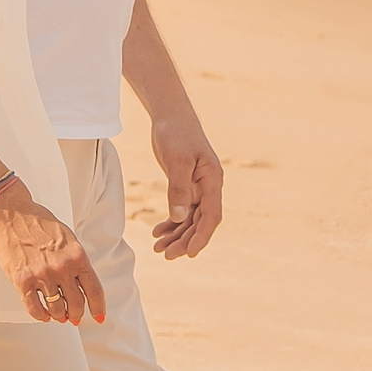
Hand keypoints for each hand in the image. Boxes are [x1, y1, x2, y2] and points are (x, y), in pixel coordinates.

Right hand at [0, 186, 105, 325]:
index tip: (99, 317)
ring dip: (60, 316)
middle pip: (76, 304)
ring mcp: (42, 276)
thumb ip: (76, 260)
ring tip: (59, 315)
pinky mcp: (22, 281)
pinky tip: (44, 314)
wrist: (12, 214)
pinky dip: (41, 315)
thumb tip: (81, 285)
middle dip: (77, 313)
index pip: (94, 290)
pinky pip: (34, 309)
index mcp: (77, 256)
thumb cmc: (39, 223)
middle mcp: (62, 268)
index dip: (98, 308)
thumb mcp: (68, 238)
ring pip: (57, 309)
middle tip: (74, 316)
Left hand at [147, 115, 223, 259]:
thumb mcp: (177, 160)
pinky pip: (182, 210)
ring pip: (190, 219)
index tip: (189, 253)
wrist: (171, 115)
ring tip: (158, 248)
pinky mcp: (186, 184)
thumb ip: (178, 189)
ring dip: (177, 235)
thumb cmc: (176, 133)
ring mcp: (198, 187)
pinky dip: (172, 222)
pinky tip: (158, 232)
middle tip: (166, 255)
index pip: (211, 216)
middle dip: (185, 240)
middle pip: (200, 221)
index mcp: (213, 180)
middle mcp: (209, 186)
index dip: (201, 236)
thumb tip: (179, 218)